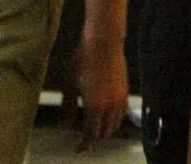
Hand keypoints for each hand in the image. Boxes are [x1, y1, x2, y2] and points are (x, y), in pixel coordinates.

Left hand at [75, 34, 128, 151]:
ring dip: (105, 130)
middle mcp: (110, 107)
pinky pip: (122, 114)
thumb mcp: (70, 83)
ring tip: (95, 127)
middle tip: (83, 138)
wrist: (104, 42)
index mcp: (94, 107)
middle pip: (104, 132)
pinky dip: (114, 120)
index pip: (90, 134)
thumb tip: (65, 125)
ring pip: (114, 124)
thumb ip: (68, 106)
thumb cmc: (83, 60)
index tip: (77, 149)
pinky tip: (107, 115)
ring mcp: (120, 100)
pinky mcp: (125, 92)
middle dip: (93, 138)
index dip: (83, 144)